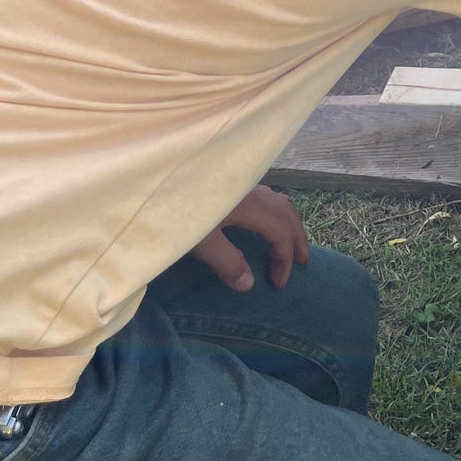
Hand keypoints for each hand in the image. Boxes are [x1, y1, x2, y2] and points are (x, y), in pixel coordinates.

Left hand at [188, 185, 310, 291]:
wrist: (156, 175)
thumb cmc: (176, 208)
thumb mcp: (200, 241)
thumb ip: (226, 262)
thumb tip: (248, 284)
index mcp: (250, 205)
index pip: (280, 233)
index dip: (284, 259)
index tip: (278, 284)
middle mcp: (252, 190)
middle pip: (286, 213)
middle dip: (296, 239)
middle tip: (303, 262)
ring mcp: (241, 183)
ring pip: (276, 201)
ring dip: (286, 223)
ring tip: (288, 241)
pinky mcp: (228, 180)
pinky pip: (264, 196)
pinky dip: (273, 212)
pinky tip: (259, 219)